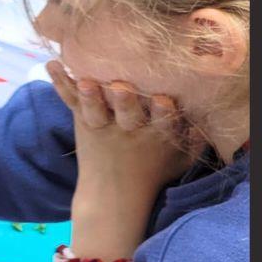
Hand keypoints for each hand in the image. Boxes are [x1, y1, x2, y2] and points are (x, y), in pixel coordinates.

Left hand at [48, 60, 193, 193]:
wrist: (112, 196)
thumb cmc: (151, 172)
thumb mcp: (179, 161)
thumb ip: (195, 142)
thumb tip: (210, 121)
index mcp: (157, 137)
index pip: (163, 123)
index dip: (163, 113)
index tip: (163, 100)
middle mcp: (129, 130)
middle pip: (127, 114)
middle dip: (126, 101)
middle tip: (122, 86)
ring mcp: (103, 125)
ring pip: (96, 109)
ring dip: (90, 95)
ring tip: (85, 82)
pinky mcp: (83, 122)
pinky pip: (71, 102)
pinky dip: (61, 84)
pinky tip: (52, 65)